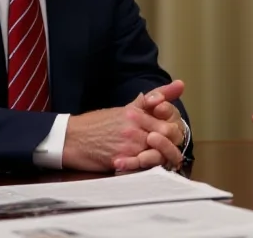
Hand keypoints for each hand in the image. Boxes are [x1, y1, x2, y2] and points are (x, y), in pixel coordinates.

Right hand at [62, 80, 185, 171]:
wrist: (72, 137)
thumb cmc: (99, 122)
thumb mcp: (128, 107)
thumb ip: (154, 97)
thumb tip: (180, 84)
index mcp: (136, 113)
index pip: (167, 123)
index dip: (174, 132)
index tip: (173, 137)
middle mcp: (133, 128)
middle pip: (164, 139)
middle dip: (170, 146)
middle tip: (170, 151)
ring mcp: (126, 145)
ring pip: (155, 154)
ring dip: (159, 158)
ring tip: (158, 160)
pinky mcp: (119, 161)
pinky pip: (140, 166)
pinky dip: (145, 167)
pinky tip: (145, 166)